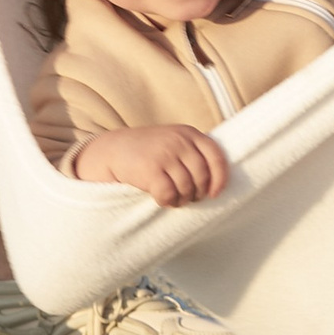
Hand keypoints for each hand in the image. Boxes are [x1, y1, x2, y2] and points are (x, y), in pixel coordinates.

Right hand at [71, 122, 230, 204]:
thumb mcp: (174, 141)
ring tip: (175, 199)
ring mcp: (165, 154)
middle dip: (198, 193)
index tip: (214, 193)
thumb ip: (193, 153)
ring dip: (183, 199)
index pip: (216, 156)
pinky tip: (162, 199)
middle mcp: (179, 141)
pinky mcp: (151, 170)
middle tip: (190, 198)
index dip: (220, 178)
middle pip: (202, 176)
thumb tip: (217, 182)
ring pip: (187, 187)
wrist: (113, 149)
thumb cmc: (148, 150)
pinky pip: (169, 194)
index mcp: (189, 133)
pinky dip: (168, 201)